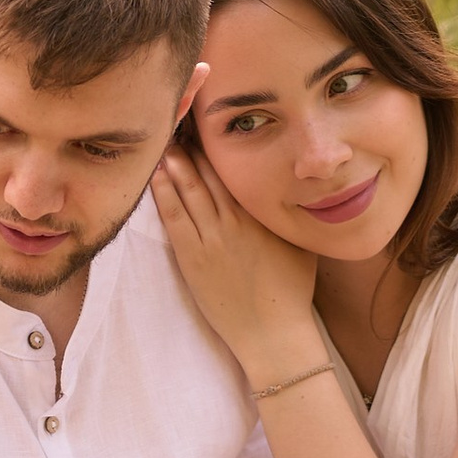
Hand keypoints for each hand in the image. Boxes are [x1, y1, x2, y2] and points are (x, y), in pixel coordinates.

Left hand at [151, 147, 321, 375]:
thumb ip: (292, 214)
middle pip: (209, 174)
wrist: (273, 332)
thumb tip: (298, 191)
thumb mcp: (301, 243)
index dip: (220, 149)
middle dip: (194, 148)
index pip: (236, 171)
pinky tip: (157, 176)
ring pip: (190, 191)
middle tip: (181, 126)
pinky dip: (164, 194)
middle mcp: (236, 219)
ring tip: (166, 143)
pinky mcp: (192, 258)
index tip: (210, 129)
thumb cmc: (292, 291)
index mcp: (262, 213)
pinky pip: (174, 218)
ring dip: (176, 165)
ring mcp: (212, 238)